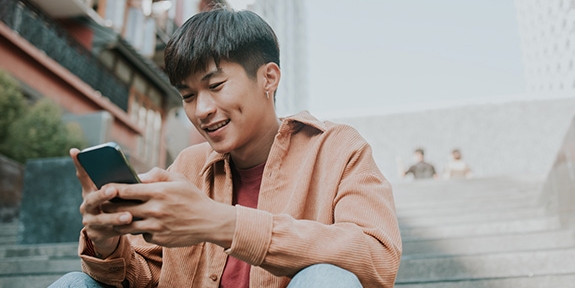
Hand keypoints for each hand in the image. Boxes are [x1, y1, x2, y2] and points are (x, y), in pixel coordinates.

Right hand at [70, 148, 127, 257]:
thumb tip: (143, 177)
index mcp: (92, 191)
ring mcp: (91, 221)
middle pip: (91, 199)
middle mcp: (88, 205)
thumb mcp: (122, 193)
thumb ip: (128, 183)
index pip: (84, 175)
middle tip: (113, 190)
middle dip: (102, 194)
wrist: (114, 232)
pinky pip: (110, 232)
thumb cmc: (121, 205)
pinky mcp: (97, 235)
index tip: (75, 151)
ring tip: (128, 216)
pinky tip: (131, 227)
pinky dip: (121, 229)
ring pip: (101, 219)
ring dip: (114, 217)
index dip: (79, 164)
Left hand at [107, 168, 236, 247]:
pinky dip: (140, 230)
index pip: (126, 190)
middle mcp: (155, 210)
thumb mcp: (179, 179)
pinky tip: (144, 225)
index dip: (111, 189)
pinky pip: (141, 235)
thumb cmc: (193, 198)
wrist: (209, 221)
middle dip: (110, 207)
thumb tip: (138, 176)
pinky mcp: (159, 239)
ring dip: (120, 221)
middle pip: (121, 210)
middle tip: (105, 204)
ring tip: (118, 216)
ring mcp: (156, 227)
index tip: (104, 188)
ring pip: (126, 225)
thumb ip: (158, 174)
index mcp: (159, 192)